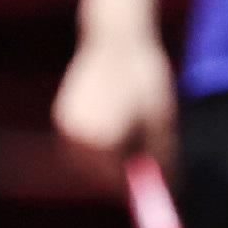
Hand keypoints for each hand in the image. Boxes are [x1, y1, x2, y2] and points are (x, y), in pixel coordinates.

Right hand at [51, 31, 178, 185]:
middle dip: (118, 178)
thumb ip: (160, 157)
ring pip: (85, 162)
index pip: (118, 181)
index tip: (154, 187)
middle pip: (97, 176)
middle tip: (142, 174)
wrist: (115, 40)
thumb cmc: (145, 78)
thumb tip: (166, 184)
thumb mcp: (162, 121)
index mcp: (105, 142)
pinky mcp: (61, 118)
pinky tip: (112, 132)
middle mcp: (79, 139)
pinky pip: (77, 147)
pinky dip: (93, 149)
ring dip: (104, 164)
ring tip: (129, 146)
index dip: (138, 186)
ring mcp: (65, 129)